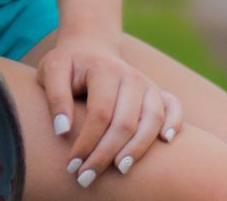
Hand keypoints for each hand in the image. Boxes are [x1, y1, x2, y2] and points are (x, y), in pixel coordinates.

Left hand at [38, 30, 182, 186]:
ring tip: (120, 169)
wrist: (91, 47)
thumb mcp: (52, 70)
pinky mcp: (157, 91)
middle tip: (87, 177)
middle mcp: (131, 76)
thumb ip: (55, 97)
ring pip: (152, 119)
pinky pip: (174, 106)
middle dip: (106, 154)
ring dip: (138, 148)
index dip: (86, 142)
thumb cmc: (69, 65)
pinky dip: (174, 123)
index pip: (99, 113)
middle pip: (125, 122)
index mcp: (105, 69)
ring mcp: (147, 83)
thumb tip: (62, 130)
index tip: (72, 165)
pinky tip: (165, 141)